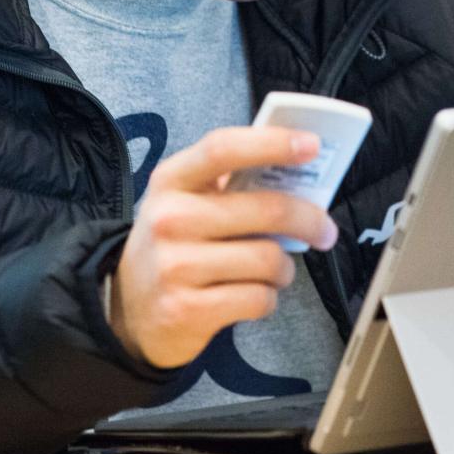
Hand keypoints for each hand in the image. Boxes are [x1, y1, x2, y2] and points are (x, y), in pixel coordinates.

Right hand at [108, 126, 338, 367]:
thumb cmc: (174, 246)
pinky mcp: (186, 309)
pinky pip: (258, 299)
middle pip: (266, 209)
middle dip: (310, 221)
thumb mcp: (185, 203)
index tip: (311, 145)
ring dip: (284, 268)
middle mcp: (170, 219)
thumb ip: (230, 185)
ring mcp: (176, 266)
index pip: (223, 149)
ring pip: (268, 260)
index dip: (271, 143)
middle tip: (324, 231)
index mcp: (171, 181)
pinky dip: (268, 298)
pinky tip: (253, 294)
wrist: (129, 310)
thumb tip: (298, 174)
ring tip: (275, 270)